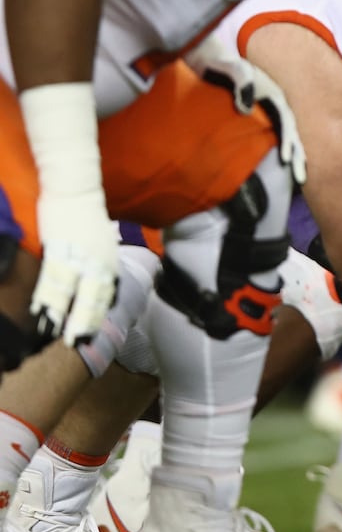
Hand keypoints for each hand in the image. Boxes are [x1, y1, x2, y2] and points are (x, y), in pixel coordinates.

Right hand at [29, 189, 119, 345]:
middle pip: (93, 300)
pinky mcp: (60, 251)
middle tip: (78, 342)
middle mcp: (100, 263)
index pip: (107, 295)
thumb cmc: (85, 214)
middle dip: (86, 322)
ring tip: (56, 336)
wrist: (76, 189)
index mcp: (110, 262)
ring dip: (64, 317)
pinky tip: (40, 313)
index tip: (93, 333)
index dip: (99, 315)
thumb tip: (97, 279)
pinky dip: (48, 299)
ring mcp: (81, 258)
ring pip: (73, 295)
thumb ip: (100, 262)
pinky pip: (53, 280)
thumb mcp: (101, 243)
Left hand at [185, 34, 306, 183]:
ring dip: (295, 156)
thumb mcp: (233, 70)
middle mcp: (277, 104)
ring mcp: (271, 109)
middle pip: (293, 133)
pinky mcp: (261, 114)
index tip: (287, 160)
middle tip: (301, 178)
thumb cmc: (222, 65)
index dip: (288, 141)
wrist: (213, 59)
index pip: (286, 122)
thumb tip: (247, 108)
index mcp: (275, 95)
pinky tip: (283, 164)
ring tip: (299, 178)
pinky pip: (277, 135)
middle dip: (299, 156)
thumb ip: (242, 84)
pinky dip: (284, 150)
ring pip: (288, 136)